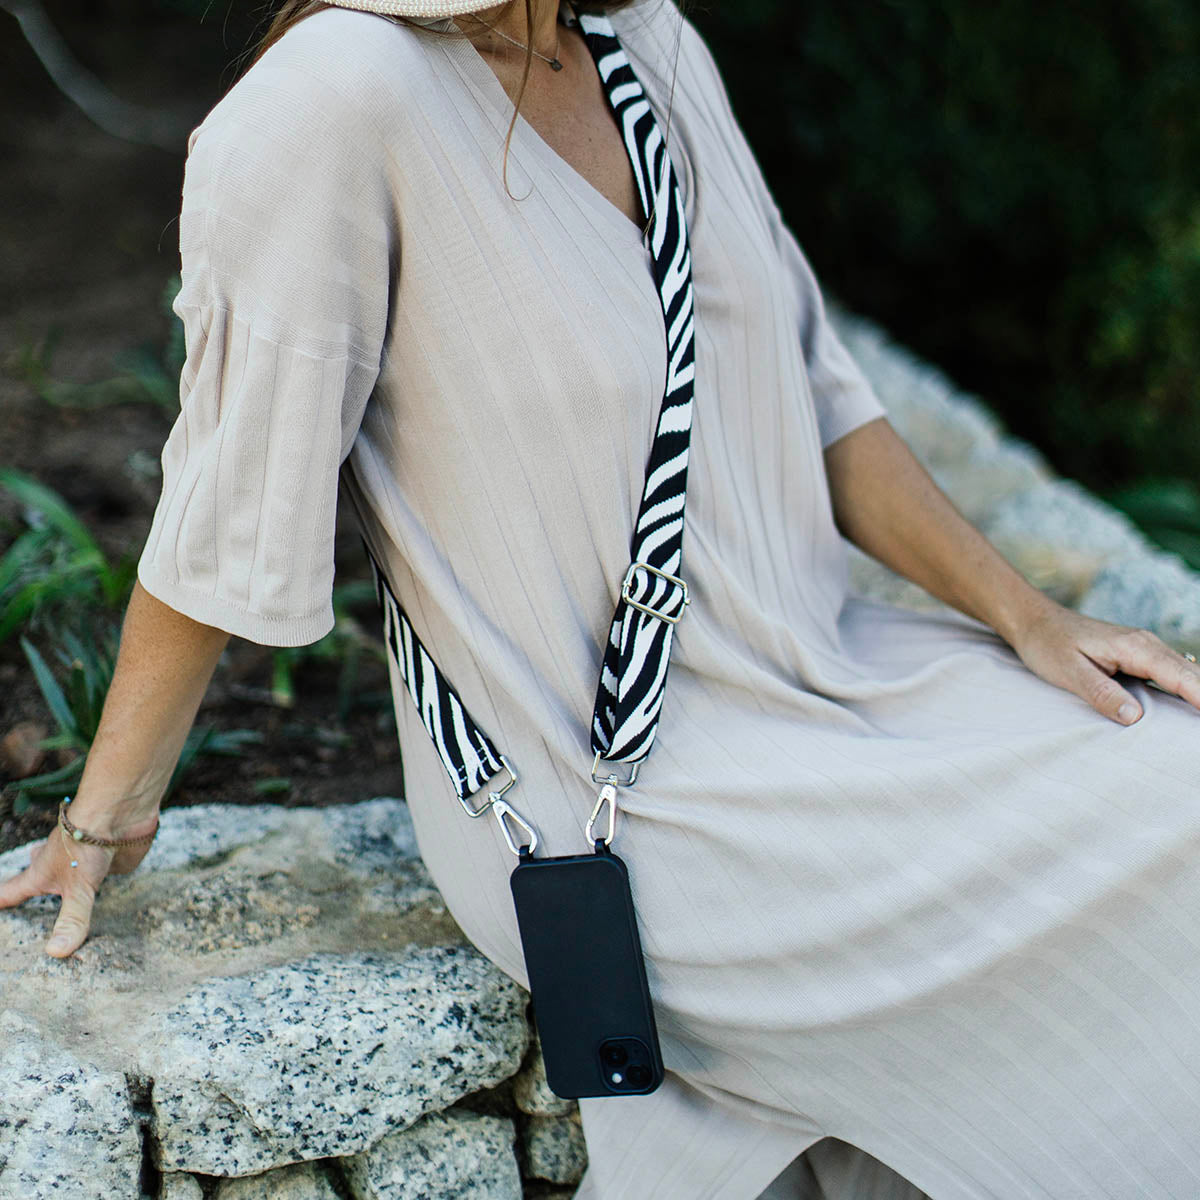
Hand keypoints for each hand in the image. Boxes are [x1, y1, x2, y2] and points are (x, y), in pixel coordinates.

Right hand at [0, 806, 158, 958]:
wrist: (120, 811)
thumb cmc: (87, 843)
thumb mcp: (77, 888)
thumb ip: (71, 920)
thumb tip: (56, 952)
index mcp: (41, 873)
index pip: (13, 891)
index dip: (1, 900)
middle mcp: (61, 866)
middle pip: (39, 876)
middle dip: (32, 884)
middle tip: (27, 891)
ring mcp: (86, 859)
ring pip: (73, 873)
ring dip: (69, 879)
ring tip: (65, 887)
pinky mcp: (113, 857)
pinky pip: (106, 871)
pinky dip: (105, 877)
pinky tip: (110, 879)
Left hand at [1004, 600, 1199, 724]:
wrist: (1034, 621)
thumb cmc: (1047, 644)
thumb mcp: (1068, 672)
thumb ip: (1101, 693)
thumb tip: (1135, 718)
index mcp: (1135, 648)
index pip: (1182, 677)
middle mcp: (1147, 645)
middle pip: (1193, 675)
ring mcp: (1145, 650)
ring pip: (1185, 674)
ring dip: (1198, 695)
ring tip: (1196, 726)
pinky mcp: (1137, 657)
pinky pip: (1171, 675)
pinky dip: (1186, 690)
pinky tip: (1188, 710)